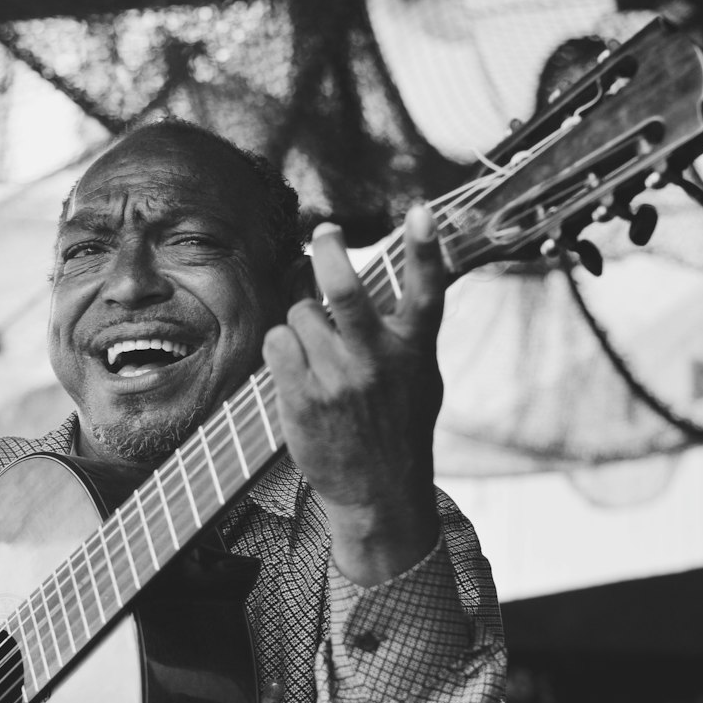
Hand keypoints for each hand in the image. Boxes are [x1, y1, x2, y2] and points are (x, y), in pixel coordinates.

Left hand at [262, 206, 446, 583]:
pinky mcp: (303, 399)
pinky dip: (282, 346)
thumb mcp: (423, 377)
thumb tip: (408, 271)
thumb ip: (409, 330)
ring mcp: (338, 381)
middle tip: (326, 233)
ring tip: (319, 352)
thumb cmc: (400, 425)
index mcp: (413, 351)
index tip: (421, 211)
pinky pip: (277, 342)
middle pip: (345, 289)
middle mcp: (377, 362)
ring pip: (300, 313)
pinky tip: (296, 367)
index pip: (425, 291)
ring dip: (303, 322)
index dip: (424, 248)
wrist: (379, 491)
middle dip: (330, 250)